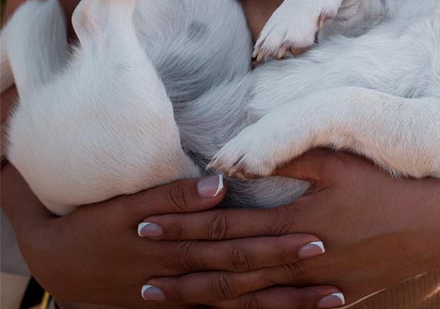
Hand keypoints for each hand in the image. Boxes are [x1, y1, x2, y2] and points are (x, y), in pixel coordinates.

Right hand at [0, 165, 341, 307]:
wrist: (63, 262)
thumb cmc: (98, 223)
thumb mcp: (127, 203)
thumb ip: (175, 192)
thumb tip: (219, 183)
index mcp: (178, 247)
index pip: (235, 245)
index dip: (274, 243)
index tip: (316, 237)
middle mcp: (187, 277)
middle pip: (247, 279)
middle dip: (292, 277)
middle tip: (336, 273)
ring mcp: (187, 298)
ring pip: (244, 305)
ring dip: (288, 305)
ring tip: (333, 301)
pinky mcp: (185, 307)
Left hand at [140, 150, 439, 304]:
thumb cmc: (392, 184)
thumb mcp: (342, 160)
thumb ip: (290, 152)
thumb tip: (239, 155)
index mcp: (298, 220)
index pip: (227, 224)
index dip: (184, 226)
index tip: (145, 225)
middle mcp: (302, 258)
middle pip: (229, 269)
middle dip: (182, 271)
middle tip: (139, 277)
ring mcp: (319, 286)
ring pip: (251, 297)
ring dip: (207, 298)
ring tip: (170, 299)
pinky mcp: (338, 298)